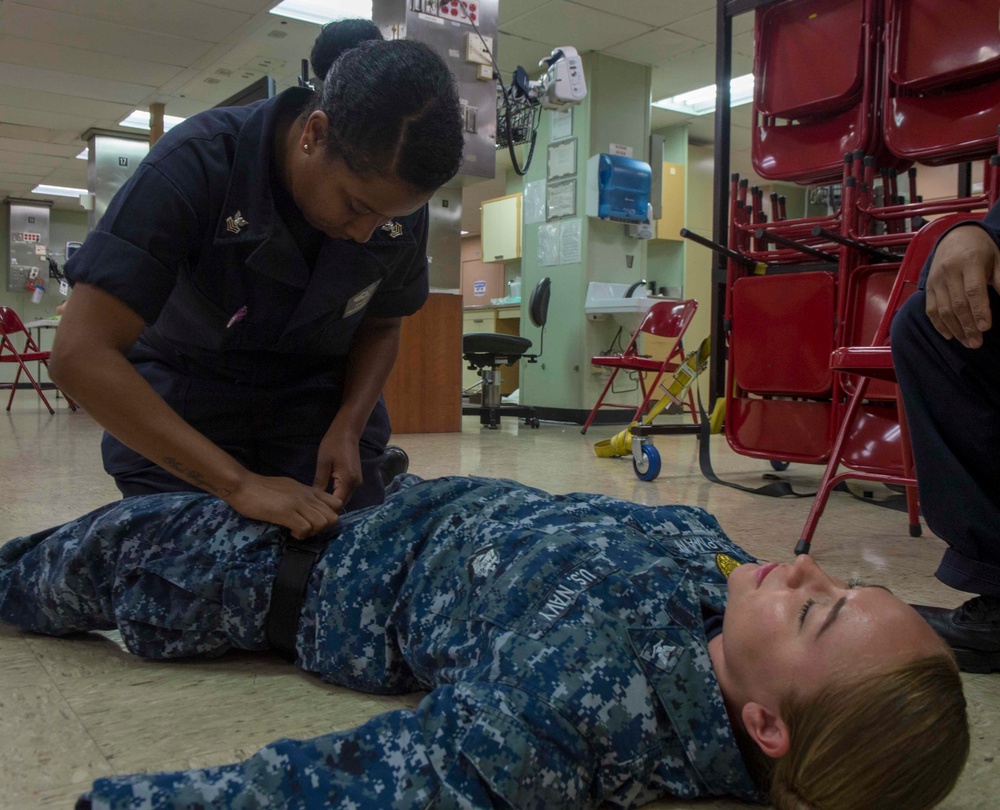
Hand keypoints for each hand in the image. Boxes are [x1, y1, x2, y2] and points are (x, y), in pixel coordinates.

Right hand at [226, 473, 341, 539]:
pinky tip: (290, 531)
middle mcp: (307, 496)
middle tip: (309, 529)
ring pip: (322, 523)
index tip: (316, 521)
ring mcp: (297, 504)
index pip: (336, 503)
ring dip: (312, 532)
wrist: (242, 485)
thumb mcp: (289, 488)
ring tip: (299, 531)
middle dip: (323, 528)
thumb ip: (301, 497)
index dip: (329, 516)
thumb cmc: (262, 488)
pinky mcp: (286, 513)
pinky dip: (300, 535)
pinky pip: (305, 529)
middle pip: (333, 517)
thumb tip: (308, 508)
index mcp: (308, 490)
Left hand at [313, 425, 362, 508]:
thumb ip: (320, 482)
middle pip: (342, 504)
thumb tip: (313, 499)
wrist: (347, 432)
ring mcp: (357, 483)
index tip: (312, 512)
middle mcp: (355, 485)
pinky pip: (345, 493)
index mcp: (348, 481)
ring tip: (316, 506)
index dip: (325, 510)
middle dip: (328, 509)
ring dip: (332, 504)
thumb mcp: (323, 462)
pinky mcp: (355, 480)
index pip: (337, 504)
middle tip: (312, 512)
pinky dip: (336, 496)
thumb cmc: (333, 444)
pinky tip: (324, 497)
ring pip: (344, 499)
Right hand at [924, 225, 999, 347]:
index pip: (973, 290)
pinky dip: (939, 324)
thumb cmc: (982, 250)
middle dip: (968, 326)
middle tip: (977, 343)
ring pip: (943, 310)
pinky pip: (931, 309)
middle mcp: (949, 271)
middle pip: (957, 304)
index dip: (979, 310)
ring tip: (968, 343)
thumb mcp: (997, 259)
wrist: (955, 237)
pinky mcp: (929, 287)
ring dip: (955, 329)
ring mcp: (936, 280)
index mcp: (969, 262)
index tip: (986, 327)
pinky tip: (950, 335)